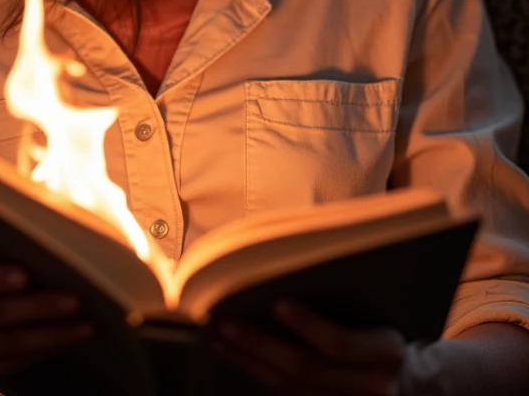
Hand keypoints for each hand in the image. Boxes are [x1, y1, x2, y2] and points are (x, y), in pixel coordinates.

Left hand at [216, 300, 412, 394]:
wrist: (423, 385)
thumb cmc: (395, 332)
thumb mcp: (386, 314)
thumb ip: (351, 297)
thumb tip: (296, 260)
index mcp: (387, 353)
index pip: (341, 345)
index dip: (308, 326)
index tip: (276, 303)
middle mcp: (372, 389)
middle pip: (307, 371)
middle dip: (260, 347)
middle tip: (224, 324)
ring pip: (292, 392)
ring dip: (250, 364)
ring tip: (219, 339)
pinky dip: (261, 380)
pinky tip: (238, 361)